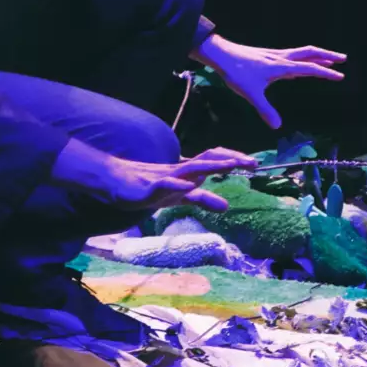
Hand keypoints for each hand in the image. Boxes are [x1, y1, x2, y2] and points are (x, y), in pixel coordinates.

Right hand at [51, 140, 253, 212]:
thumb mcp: (180, 197)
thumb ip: (202, 199)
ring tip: (231, 165)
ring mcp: (164, 177)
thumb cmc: (146, 187)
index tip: (254, 164)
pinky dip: (176, 184)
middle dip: (231, 160)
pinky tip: (188, 185)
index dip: (233, 160)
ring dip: (211, 165)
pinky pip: (164, 184)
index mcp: (186, 172)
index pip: (213, 160)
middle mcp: (178, 170)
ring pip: (190, 168)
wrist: (113, 182)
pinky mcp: (148, 187)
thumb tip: (226, 206)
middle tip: (253, 163)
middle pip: (207, 160)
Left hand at [199, 37, 346, 129]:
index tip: (340, 76)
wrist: (221, 54)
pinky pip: (291, 55)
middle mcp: (281, 58)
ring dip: (317, 55)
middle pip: (310, 53)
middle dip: (327, 55)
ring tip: (329, 59)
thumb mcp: (251, 94)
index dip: (325, 72)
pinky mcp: (268, 55)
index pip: (309, 68)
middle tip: (343, 59)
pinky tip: (300, 65)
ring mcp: (275, 55)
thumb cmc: (236, 73)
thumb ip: (265, 110)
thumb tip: (277, 126)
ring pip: (301, 52)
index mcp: (281, 66)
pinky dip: (302, 58)